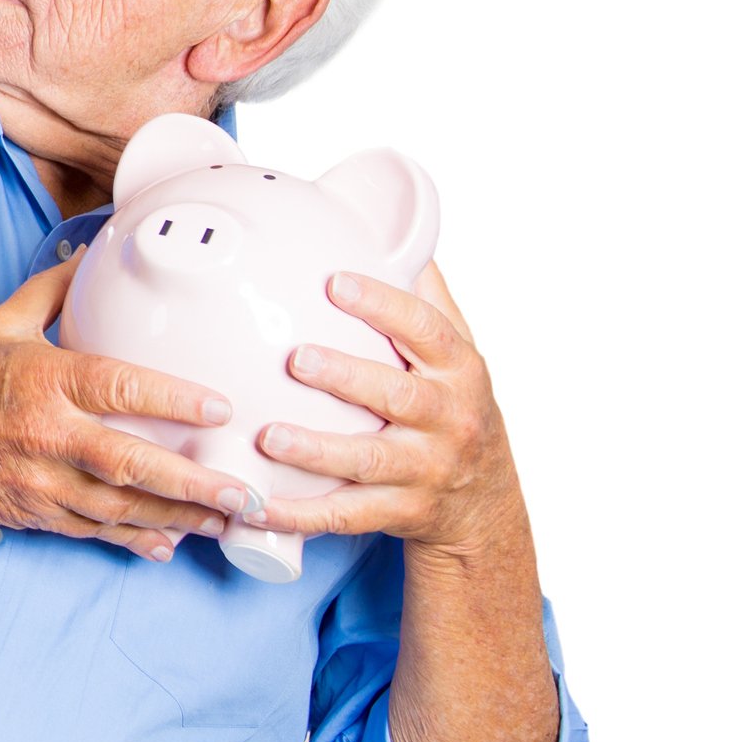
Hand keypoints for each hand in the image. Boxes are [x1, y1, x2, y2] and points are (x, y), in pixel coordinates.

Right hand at [0, 254, 248, 560]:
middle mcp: (47, 434)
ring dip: (177, 518)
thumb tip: (91, 253)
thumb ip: (53, 291)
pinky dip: (131, 539)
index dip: (174, 398)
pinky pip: (91, 531)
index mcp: (45, 380)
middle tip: (246, 494)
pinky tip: (168, 543)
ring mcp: (40, 479)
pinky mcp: (32, 511)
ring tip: (225, 523)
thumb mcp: (1, 321)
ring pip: (119, 507)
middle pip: (133, 463)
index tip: (221, 408)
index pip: (121, 386)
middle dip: (195, 482)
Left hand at [250, 262, 523, 553]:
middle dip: (347, 377)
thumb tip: (387, 225)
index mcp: (459, 370)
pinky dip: (300, 512)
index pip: (427, 330)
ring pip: (369, 462)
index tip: (336, 283)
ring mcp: (426, 471)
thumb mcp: (455, 354)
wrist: (484, 505)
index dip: (384, 305)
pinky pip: (345, 516)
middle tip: (296, 357)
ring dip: (317, 450)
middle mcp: (448, 420)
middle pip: (398, 396)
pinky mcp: (400, 514)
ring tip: (269, 436)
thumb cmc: (451, 409)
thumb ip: (425, 298)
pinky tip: (257, 503)